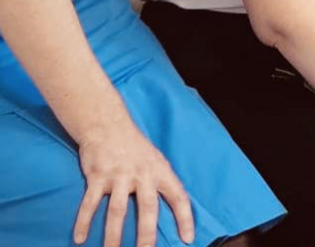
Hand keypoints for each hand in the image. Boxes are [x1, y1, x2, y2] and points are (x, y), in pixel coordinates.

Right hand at [74, 125, 194, 246]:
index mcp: (161, 172)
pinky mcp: (97, 176)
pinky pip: (89, 203)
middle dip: (147, 234)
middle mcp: (142, 174)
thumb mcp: (156, 161)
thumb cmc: (135, 148)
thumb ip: (162, 183)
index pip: (178, 197)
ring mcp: (119, 175)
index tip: (188, 239)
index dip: (185, 218)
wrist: (108, 126)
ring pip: (117, 210)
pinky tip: (80, 238)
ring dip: (113, 234)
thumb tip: (172, 208)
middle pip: (147, 208)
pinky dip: (84, 222)